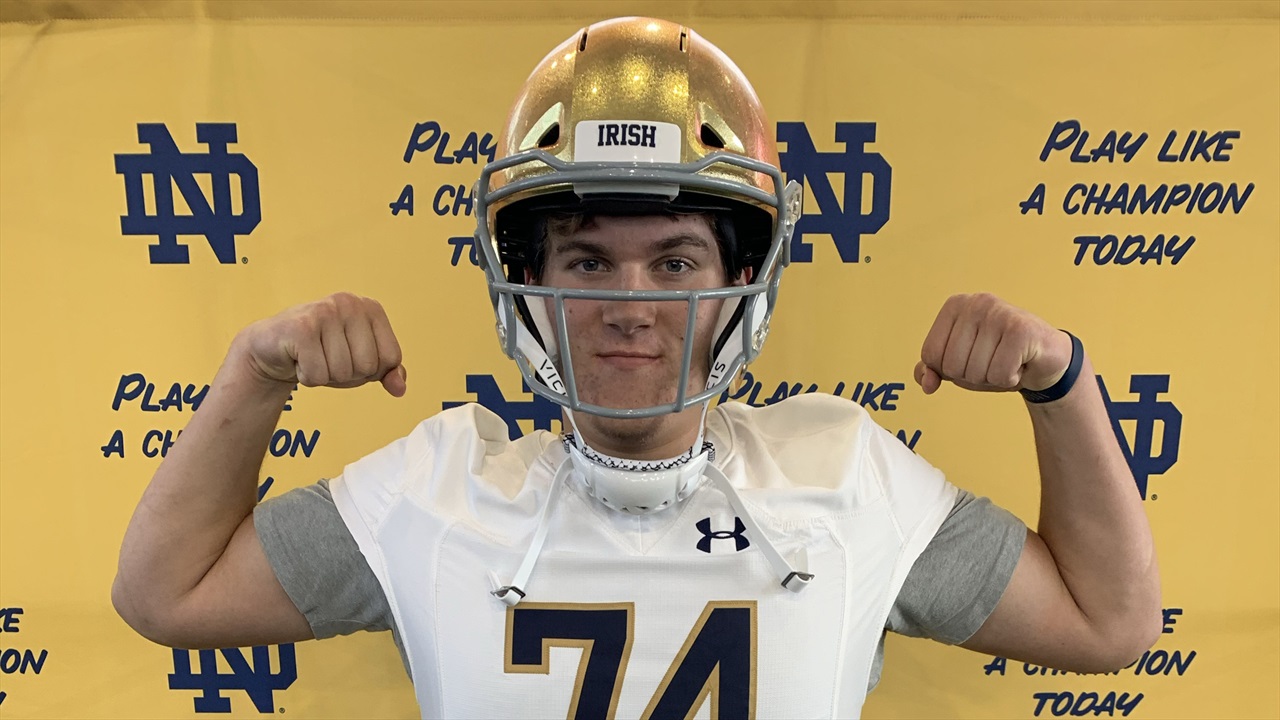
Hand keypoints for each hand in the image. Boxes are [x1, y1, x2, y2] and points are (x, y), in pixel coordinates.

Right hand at [234, 292, 406, 396]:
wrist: (271, 348)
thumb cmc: (322, 353)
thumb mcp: (360, 362)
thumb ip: (387, 372)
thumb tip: (399, 389)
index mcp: (372, 308)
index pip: (391, 358)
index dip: (371, 371)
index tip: (349, 357)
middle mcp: (351, 303)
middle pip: (368, 366)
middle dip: (347, 375)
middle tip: (326, 358)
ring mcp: (326, 311)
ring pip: (343, 372)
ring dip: (325, 376)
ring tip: (311, 357)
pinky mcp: (302, 327)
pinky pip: (318, 374)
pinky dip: (307, 377)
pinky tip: (298, 360)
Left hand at [914, 293, 1071, 394]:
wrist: (1046, 360)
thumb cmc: (998, 359)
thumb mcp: (959, 365)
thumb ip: (932, 370)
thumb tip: (925, 383)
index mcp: (954, 306)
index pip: (930, 355)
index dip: (950, 370)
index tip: (973, 358)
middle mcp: (975, 303)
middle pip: (952, 366)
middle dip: (973, 376)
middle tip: (994, 361)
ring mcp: (998, 313)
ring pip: (975, 372)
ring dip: (992, 378)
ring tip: (1008, 361)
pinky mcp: (1021, 329)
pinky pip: (999, 374)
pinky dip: (1010, 379)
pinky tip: (1021, 364)